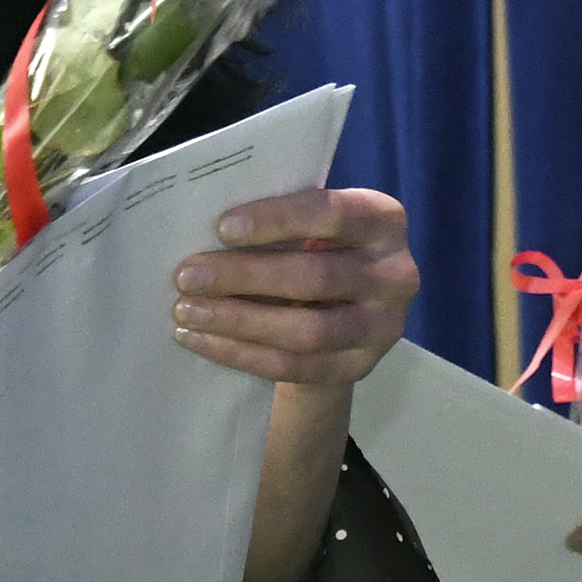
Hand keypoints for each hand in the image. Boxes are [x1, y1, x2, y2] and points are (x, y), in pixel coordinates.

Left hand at [173, 187, 418, 386]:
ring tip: (185, 312)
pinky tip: (200, 340)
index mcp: (384, 220)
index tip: (222, 227)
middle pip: (316, 278)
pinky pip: (295, 366)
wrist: (344, 310)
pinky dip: (241, 354)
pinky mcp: (360, 367)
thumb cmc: (315, 248)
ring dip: (238, 321)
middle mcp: (396, 274)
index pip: (333, 214)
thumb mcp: (313, 225)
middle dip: (244, 276)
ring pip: (306, 330)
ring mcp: (384, 327)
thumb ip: (280, 222)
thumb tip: (201, 225)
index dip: (278, 220)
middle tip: (186, 276)